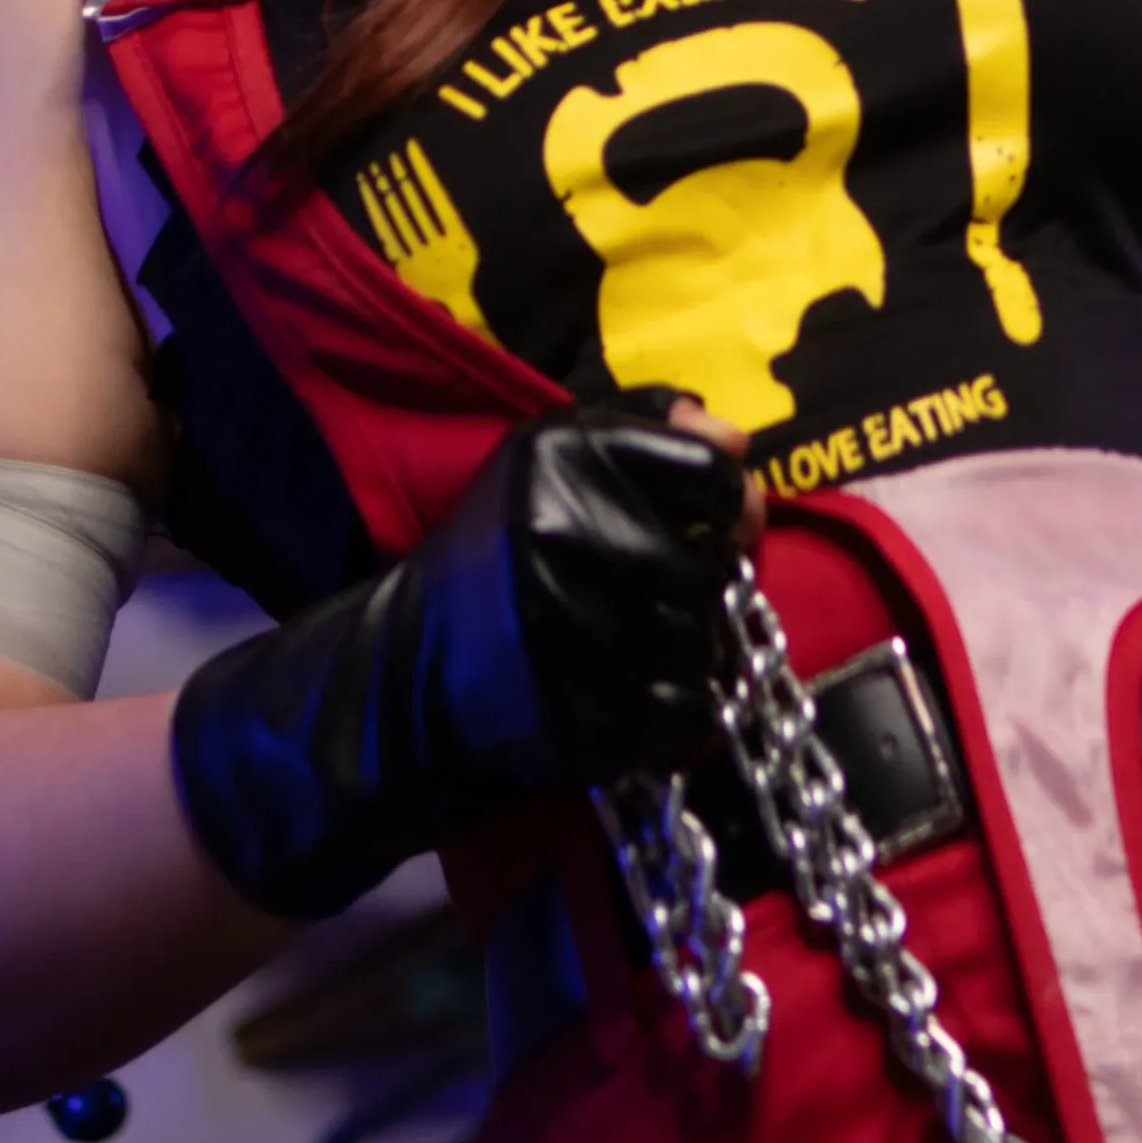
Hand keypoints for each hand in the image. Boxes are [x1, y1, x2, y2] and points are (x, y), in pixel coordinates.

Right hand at [169, 396, 756, 916]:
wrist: (402, 673)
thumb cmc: (496, 555)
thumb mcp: (548, 460)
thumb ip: (644, 426)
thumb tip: (739, 442)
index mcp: (565, 455)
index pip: (716, 472)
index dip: (727, 504)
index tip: (705, 524)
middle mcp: (570, 531)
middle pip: (719, 563)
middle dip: (701, 586)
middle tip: (651, 598)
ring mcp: (576, 628)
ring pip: (710, 642)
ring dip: (688, 652)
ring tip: (632, 648)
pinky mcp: (582, 712)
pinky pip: (693, 714)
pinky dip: (679, 716)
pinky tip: (634, 701)